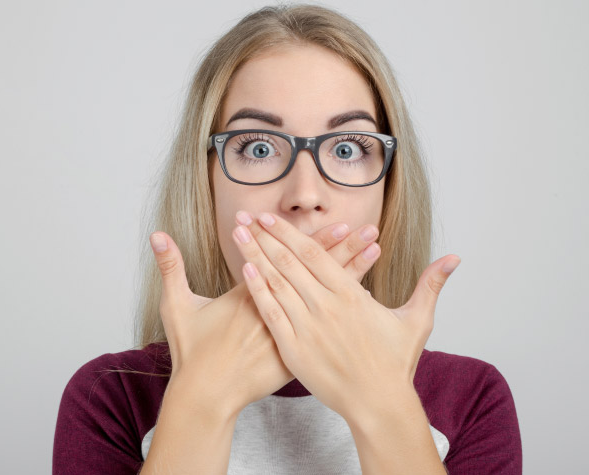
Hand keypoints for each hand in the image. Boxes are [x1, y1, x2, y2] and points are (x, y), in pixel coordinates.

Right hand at [148, 221, 382, 414]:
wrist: (205, 394)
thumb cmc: (191, 351)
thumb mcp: (175, 306)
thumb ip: (170, 267)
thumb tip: (157, 235)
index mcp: (252, 296)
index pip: (289, 262)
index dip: (314, 243)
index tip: (337, 224)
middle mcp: (276, 311)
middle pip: (315, 276)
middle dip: (343, 251)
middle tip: (368, 230)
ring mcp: (288, 334)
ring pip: (325, 299)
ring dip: (351, 275)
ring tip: (373, 254)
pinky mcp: (294, 354)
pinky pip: (325, 329)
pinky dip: (343, 314)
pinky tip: (363, 299)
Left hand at [231, 211, 459, 422]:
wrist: (379, 404)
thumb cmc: (395, 364)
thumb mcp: (416, 321)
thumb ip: (430, 284)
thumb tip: (453, 258)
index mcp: (351, 296)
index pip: (314, 254)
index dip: (289, 233)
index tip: (271, 217)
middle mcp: (326, 307)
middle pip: (289, 262)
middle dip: (265, 237)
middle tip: (246, 217)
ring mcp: (307, 327)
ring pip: (276, 283)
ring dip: (255, 256)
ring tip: (238, 236)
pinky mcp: (294, 349)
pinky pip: (271, 314)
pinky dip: (257, 291)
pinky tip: (244, 272)